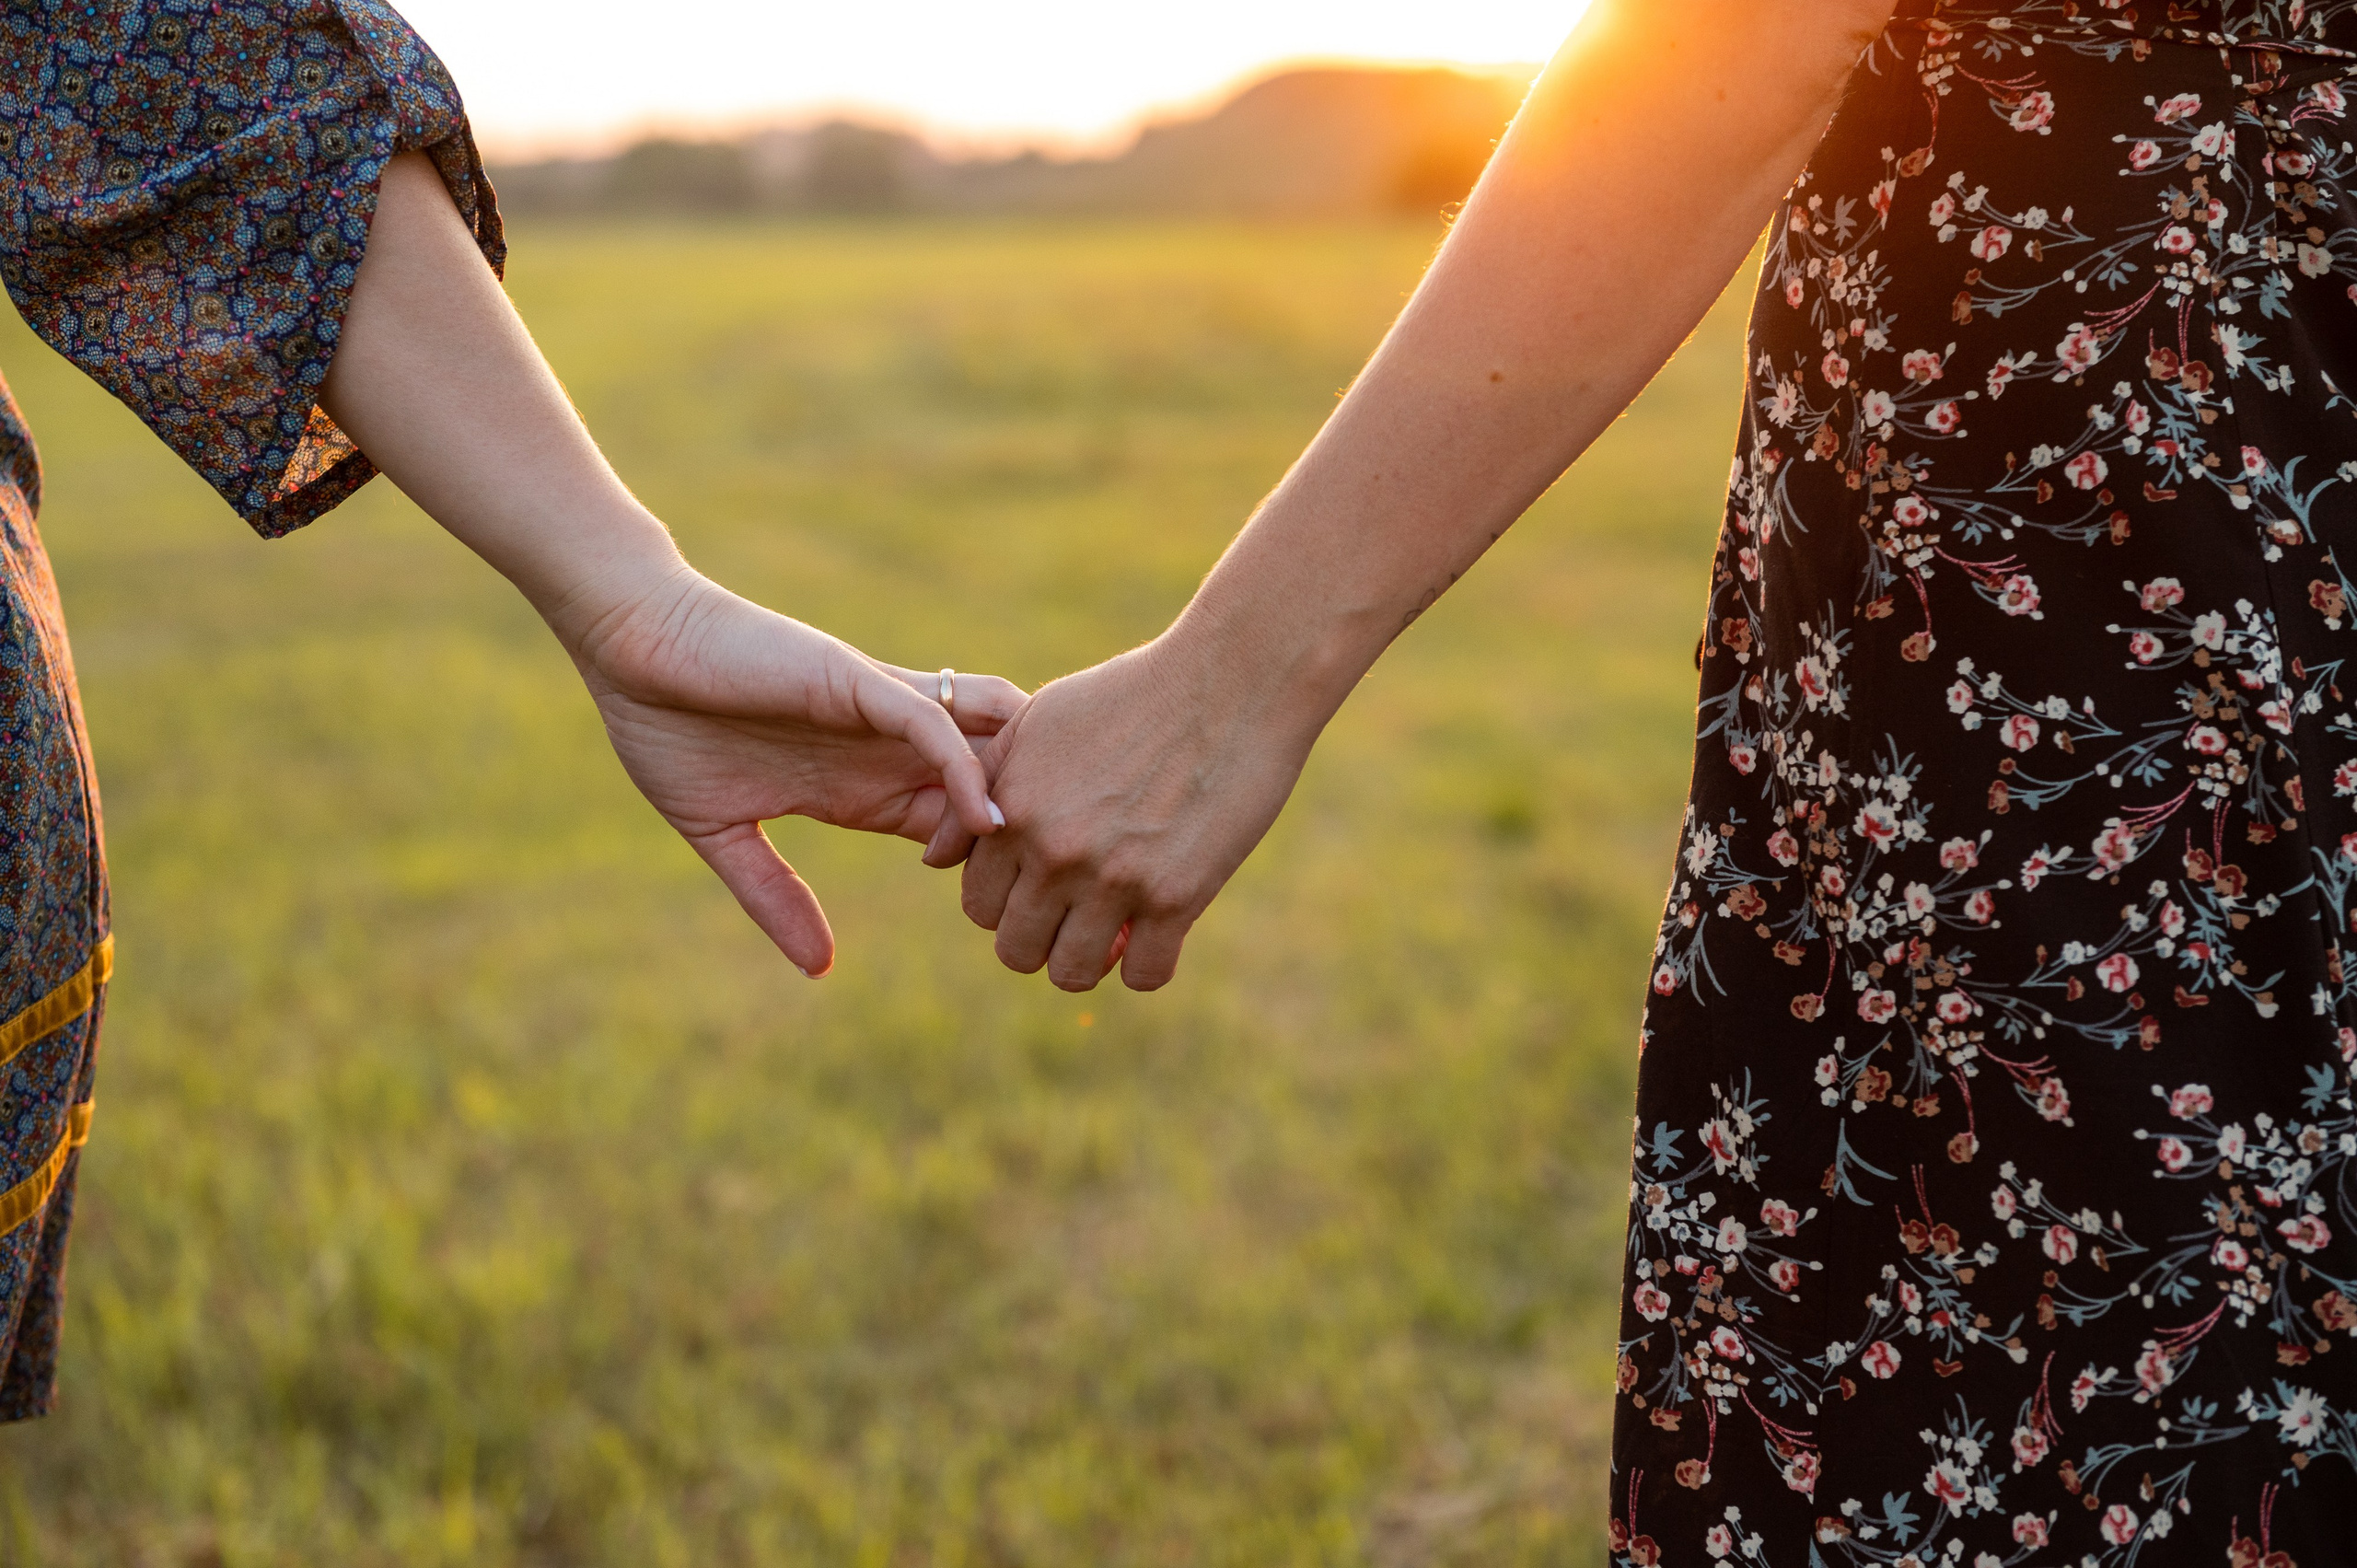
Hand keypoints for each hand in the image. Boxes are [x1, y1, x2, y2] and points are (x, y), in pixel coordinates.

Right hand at [580, 567, 1023, 975]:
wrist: (627, 649)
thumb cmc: (664, 728)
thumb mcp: (723, 833)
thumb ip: (772, 896)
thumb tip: (819, 969)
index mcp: (862, 784)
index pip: (957, 824)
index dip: (987, 868)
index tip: (994, 916)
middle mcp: (885, 748)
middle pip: (995, 781)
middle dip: (1027, 832)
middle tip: (1031, 892)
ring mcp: (878, 713)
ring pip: (987, 739)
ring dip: (1014, 790)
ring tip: (1024, 855)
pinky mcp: (857, 683)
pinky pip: (934, 721)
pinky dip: (966, 767)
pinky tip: (985, 820)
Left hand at [953, 636, 1321, 990]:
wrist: (1228, 680)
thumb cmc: (1131, 694)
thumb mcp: (1037, 724)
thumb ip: (977, 788)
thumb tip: (932, 859)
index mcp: (1012, 812)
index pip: (979, 904)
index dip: (1009, 904)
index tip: (1043, 890)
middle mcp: (1053, 852)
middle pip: (1016, 949)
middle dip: (1042, 941)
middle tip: (1077, 917)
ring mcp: (1114, 879)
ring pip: (1072, 973)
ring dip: (1090, 961)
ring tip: (1115, 934)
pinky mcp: (1177, 896)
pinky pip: (1145, 975)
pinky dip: (1149, 966)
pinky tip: (1161, 932)